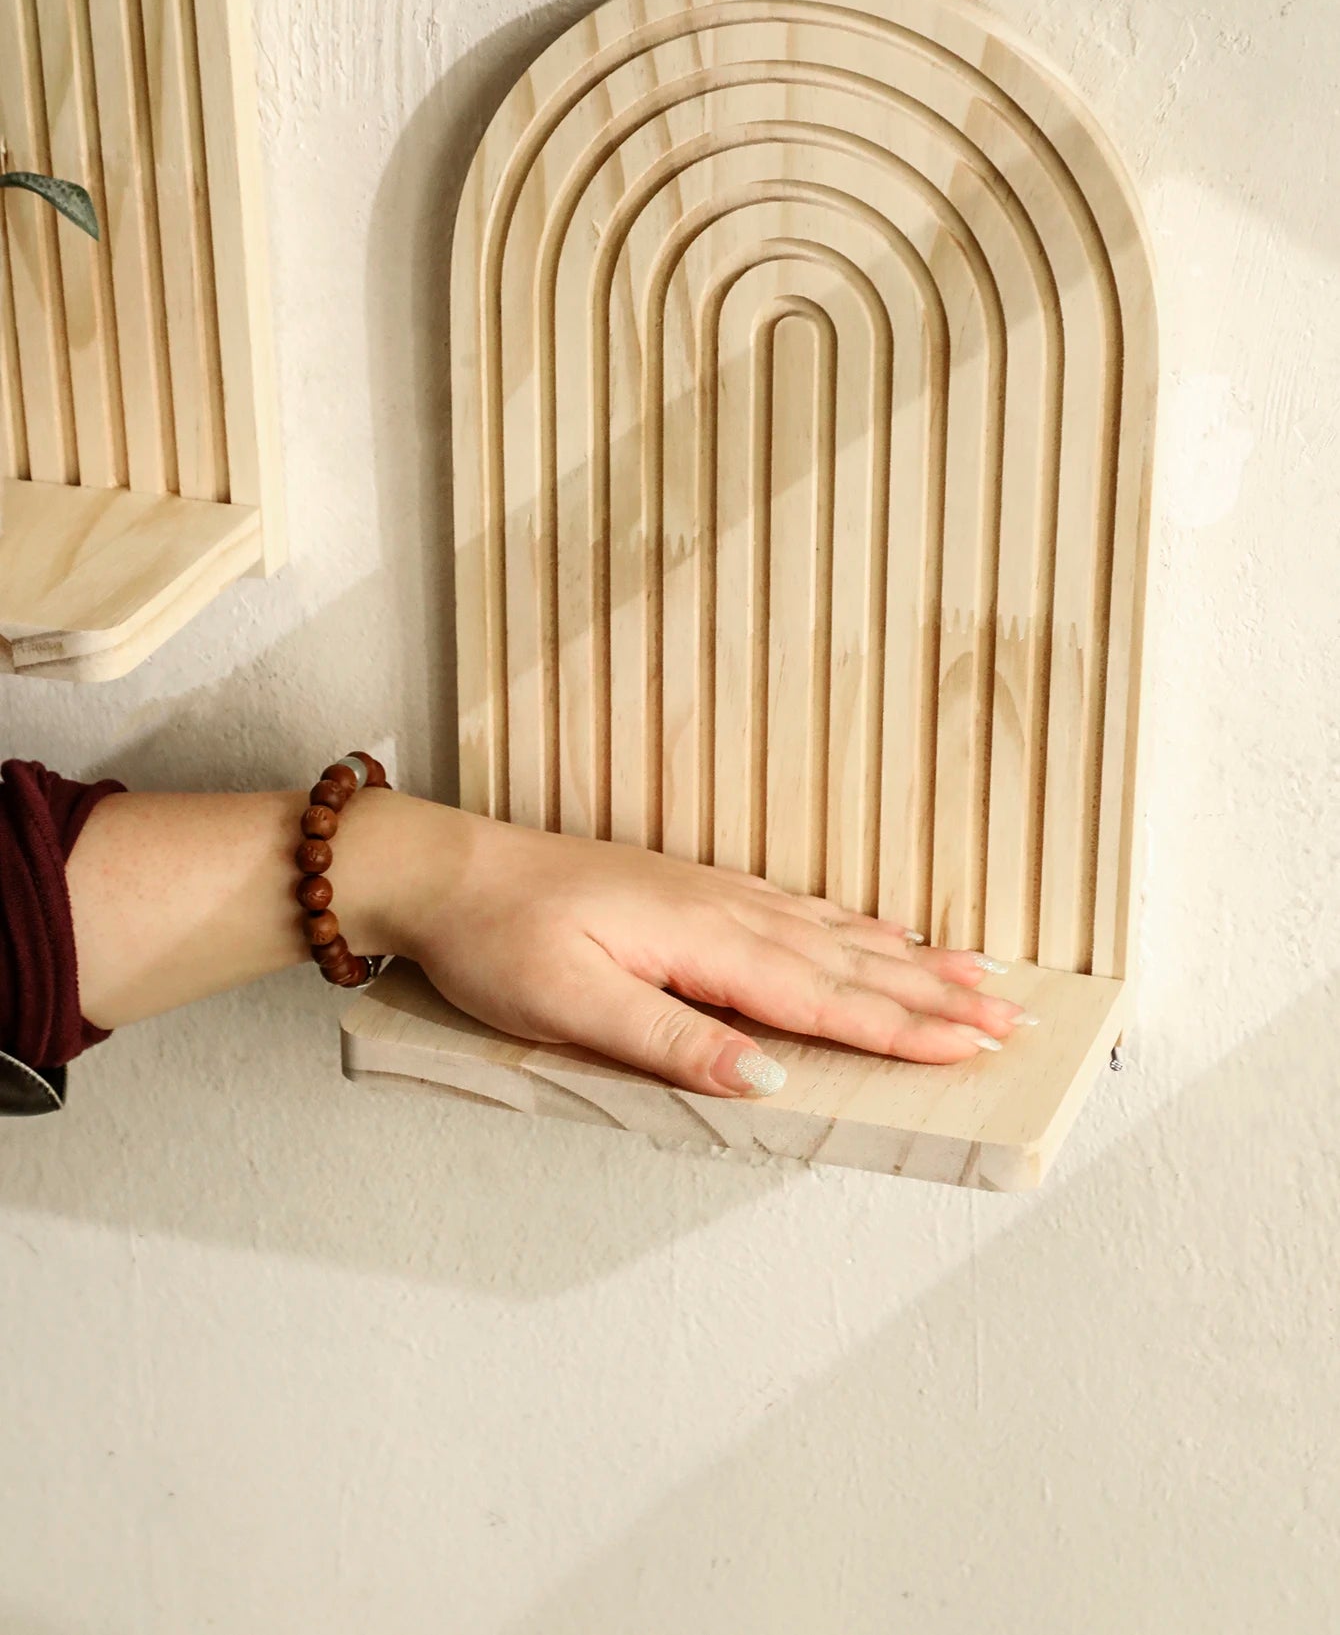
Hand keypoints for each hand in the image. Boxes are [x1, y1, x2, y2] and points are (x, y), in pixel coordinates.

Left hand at [388, 803, 1032, 1098]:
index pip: (825, 998)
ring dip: (909, 958)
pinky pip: (797, 911)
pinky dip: (852, 928)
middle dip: (936, 994)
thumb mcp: (572, 1005)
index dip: (905, 1028)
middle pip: (851, 962)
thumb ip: (673, 1042)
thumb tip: (766, 1078)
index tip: (976, 1046)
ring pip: (833, 934)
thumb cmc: (501, 940)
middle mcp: (724, 912)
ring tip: (975, 970)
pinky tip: (870, 930)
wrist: (449, 869)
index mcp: (705, 944)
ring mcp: (711, 897)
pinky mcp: (691, 892)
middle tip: (1013, 1016)